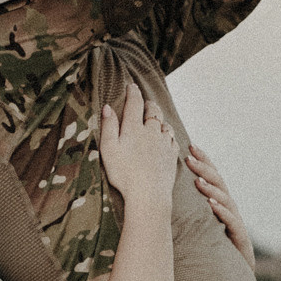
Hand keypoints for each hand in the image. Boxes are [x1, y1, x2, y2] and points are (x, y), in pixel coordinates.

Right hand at [98, 90, 180, 210]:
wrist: (148, 194)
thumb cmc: (124, 174)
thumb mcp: (108, 150)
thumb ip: (108, 127)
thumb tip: (107, 108)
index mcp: (134, 128)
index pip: (135, 103)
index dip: (133, 92)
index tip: (131, 86)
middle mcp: (152, 132)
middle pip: (153, 111)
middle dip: (149, 104)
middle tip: (145, 102)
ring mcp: (164, 144)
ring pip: (165, 124)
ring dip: (160, 120)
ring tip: (156, 120)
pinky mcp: (172, 156)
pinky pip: (173, 140)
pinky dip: (169, 135)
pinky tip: (166, 138)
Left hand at [184, 142, 255, 263]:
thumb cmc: (207, 255)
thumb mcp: (193, 229)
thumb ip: (183, 213)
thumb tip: (158, 197)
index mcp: (218, 205)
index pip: (212, 178)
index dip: (204, 161)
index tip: (190, 147)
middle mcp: (228, 211)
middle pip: (218, 184)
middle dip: (204, 168)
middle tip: (189, 157)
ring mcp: (235, 224)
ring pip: (225, 200)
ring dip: (211, 188)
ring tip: (198, 180)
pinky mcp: (240, 240)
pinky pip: (232, 222)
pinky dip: (223, 212)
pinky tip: (212, 204)